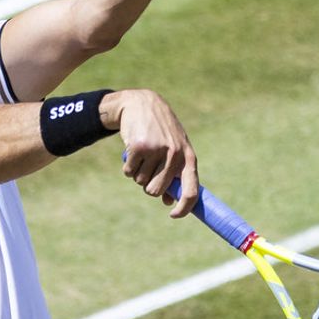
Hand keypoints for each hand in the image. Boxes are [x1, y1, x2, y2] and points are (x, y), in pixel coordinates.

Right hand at [102, 89, 198, 216]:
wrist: (142, 104)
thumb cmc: (159, 131)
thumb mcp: (173, 149)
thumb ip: (174, 174)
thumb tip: (169, 202)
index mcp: (188, 157)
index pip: (191, 190)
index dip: (184, 207)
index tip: (173, 215)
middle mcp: (175, 155)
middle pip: (156, 191)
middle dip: (148, 186)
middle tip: (147, 169)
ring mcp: (157, 150)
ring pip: (141, 182)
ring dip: (137, 173)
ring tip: (142, 154)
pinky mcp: (139, 147)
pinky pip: (128, 172)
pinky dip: (127, 166)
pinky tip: (132, 150)